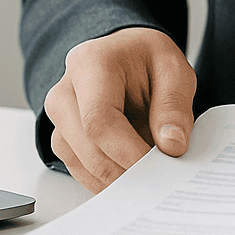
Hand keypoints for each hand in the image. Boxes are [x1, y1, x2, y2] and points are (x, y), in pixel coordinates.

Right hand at [43, 27, 195, 192]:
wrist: (127, 55)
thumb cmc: (146, 58)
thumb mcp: (174, 70)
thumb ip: (174, 107)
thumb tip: (171, 146)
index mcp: (91, 64)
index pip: (99, 120)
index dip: (127, 152)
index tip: (156, 168)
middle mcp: (64, 91)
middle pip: (87, 148)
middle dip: (126, 170)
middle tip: (160, 176)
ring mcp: (59, 117)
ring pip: (82, 164)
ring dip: (119, 176)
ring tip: (151, 170)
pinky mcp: (63, 138)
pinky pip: (81, 170)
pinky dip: (108, 179)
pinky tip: (133, 173)